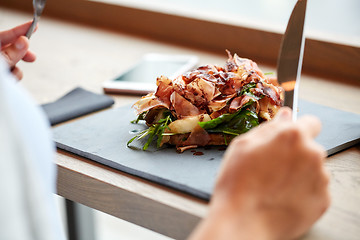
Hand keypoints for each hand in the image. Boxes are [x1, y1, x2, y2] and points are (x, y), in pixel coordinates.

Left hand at [0, 22, 36, 79]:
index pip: (6, 35)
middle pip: (11, 49)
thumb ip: (11, 53)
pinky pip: (10, 75)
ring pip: (12, 65)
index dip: (21, 30)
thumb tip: (23, 42)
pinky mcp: (1, 77)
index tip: (33, 25)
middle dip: (21, 54)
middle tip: (31, 57)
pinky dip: (12, 79)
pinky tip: (9, 82)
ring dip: (16, 71)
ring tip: (11, 76)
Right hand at [189, 108, 329, 239]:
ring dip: (299, 173)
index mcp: (293, 136)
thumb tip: (285, 116)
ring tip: (274, 186)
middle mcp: (312, 154)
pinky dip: (302, 192)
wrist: (243, 221)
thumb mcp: (242, 146)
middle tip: (272, 167)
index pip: (311, 122)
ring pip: (313, 169)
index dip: (299, 129)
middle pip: (310, 148)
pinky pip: (315, 189)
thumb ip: (268, 127)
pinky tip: (282, 198)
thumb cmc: (237, 183)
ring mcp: (320, 178)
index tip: (290, 139)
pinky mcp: (323, 200)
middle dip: (295, 154)